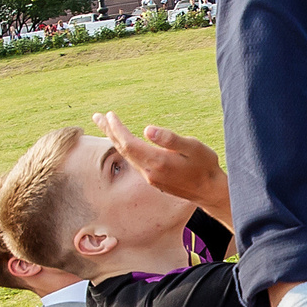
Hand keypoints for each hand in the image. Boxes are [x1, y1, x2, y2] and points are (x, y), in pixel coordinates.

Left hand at [95, 112, 223, 206]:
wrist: (209, 191)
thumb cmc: (205, 165)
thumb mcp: (193, 147)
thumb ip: (170, 139)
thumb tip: (147, 129)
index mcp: (157, 161)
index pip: (128, 143)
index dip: (117, 129)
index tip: (109, 114)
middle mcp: (149, 171)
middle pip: (123, 149)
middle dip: (109, 131)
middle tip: (97, 116)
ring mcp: (150, 177)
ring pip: (127, 156)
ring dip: (115, 140)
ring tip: (106, 126)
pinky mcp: (153, 179)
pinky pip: (133, 161)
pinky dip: (125, 148)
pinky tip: (124, 142)